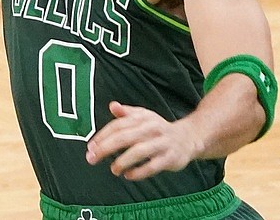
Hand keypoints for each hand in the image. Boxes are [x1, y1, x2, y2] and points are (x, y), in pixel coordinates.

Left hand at [86, 102, 201, 180]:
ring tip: (113, 169)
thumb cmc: (159, 128)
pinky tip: (128, 175)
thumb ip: (127, 113)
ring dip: (122, 161)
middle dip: (106, 148)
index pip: (118, 125)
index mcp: (142, 118)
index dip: (103, 136)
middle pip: (124, 137)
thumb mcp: (144, 116)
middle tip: (92, 158)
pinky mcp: (170, 158)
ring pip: (138, 151)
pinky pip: (152, 166)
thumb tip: (112, 106)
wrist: (188, 138)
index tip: (91, 147)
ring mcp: (161, 143)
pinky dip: (139, 172)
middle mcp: (151, 128)